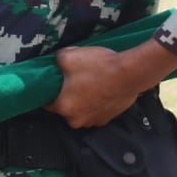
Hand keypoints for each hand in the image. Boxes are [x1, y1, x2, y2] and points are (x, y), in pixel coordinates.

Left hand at [47, 39, 176, 129]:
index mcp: (64, 107)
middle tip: (72, 81)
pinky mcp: (108, 118)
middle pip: (64, 108)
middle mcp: (77, 120)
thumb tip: (54, 62)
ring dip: (81, 101)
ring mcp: (94, 121)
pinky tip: (99, 89)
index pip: (46, 104)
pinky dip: (95, 103)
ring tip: (88, 84)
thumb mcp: (68, 55)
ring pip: (80, 111)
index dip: (47, 92)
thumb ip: (55, 60)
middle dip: (66, 96)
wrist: (130, 73)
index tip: (52, 84)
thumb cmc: (98, 66)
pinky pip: (95, 111)